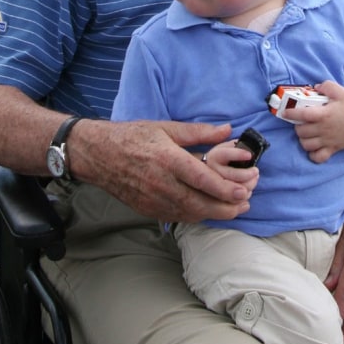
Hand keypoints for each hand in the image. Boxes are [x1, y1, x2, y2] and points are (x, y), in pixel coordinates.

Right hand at [71, 119, 257, 223]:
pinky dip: (196, 216)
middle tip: (246, 204)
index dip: (226, 189)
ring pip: (190, 214)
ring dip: (214, 214)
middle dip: (227, 207)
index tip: (245, 190)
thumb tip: (227, 130)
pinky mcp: (147, 209)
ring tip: (234, 209)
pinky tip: (208, 211)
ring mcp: (153, 200)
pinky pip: (177, 216)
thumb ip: (198, 132)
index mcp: (168, 160)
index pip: (203, 180)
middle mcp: (162, 183)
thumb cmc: (132, 136)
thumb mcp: (166, 127)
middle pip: (201, 203)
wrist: (98, 154)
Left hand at [287, 80, 343, 162]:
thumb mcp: (341, 91)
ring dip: (302, 139)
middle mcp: (324, 129)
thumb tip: (315, 87)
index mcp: (325, 114)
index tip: (285, 112)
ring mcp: (328, 141)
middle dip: (297, 126)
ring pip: (306, 145)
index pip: (303, 115)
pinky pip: (318, 158)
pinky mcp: (332, 149)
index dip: (291, 114)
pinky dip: (312, 154)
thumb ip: (327, 86)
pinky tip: (313, 147)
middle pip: (301, 131)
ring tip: (306, 133)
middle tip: (300, 122)